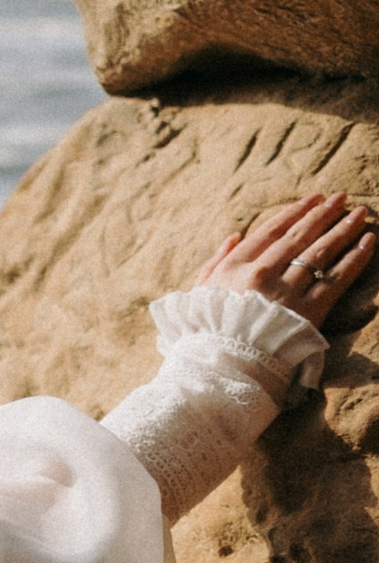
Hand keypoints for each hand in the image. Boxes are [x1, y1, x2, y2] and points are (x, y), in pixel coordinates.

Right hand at [195, 192, 375, 324]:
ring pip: (320, 253)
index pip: (271, 230)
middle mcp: (262, 274)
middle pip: (299, 236)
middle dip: (323, 213)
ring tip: (360, 214)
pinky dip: (354, 258)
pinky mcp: (309, 311)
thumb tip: (235, 235)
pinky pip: (336, 279)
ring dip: (343, 229)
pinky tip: (367, 241)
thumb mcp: (200, 292)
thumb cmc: (208, 329)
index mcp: (235, 266)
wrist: (223, 365)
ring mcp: (287, 292)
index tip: (313, 198)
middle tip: (342, 197)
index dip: (295, 211)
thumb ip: (215, 261)